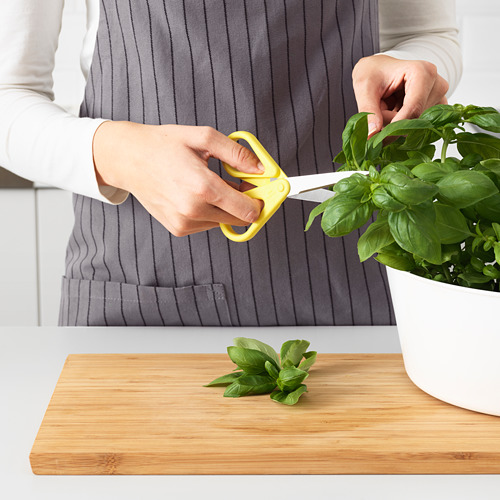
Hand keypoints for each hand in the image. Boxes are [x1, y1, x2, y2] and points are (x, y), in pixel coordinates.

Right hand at [93, 122, 263, 236]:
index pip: (248, 210)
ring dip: (225, 207)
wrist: (129, 159)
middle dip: (245, 203)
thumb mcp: (203, 138)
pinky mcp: (178, 229)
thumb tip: (261, 168)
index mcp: (203, 187)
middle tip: (239, 184)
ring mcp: (184, 222)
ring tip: (210, 184)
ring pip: (223, 222)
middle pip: (239, 219)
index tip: (264, 192)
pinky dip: (209, 212)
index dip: (261, 201)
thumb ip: (236, 154)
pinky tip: (196, 194)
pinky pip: (207, 225)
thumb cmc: (163, 145)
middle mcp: (194, 210)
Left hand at [352, 54, 448, 136]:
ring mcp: (439, 98)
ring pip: (415, 125)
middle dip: (392, 122)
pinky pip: (418, 127)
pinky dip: (402, 125)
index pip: (414, 109)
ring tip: (387, 108)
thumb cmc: (374, 73)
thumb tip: (372, 135)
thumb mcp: (364, 88)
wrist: (379, 70)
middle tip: (378, 109)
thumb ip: (368, 111)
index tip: (379, 138)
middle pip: (414, 119)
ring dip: (396, 124)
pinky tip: (395, 112)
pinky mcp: (436, 109)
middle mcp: (436, 85)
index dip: (395, 126)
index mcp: (423, 72)